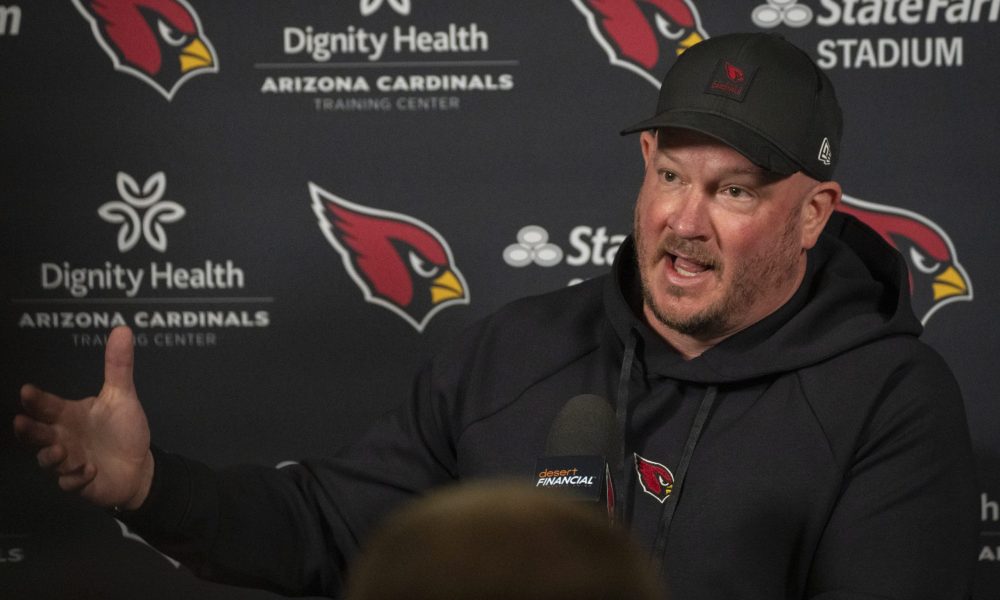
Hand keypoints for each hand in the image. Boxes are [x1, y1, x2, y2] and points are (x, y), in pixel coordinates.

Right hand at [13, 325, 153, 509]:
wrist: (139, 465)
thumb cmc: (124, 430)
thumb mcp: (122, 396)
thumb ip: (118, 366)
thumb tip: (122, 329)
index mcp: (69, 415)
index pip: (47, 405)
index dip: (36, 399)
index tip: (27, 391)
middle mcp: (63, 437)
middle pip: (38, 434)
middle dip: (29, 430)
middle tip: (22, 422)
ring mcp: (69, 461)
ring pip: (48, 461)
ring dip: (51, 457)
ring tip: (61, 450)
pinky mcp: (79, 483)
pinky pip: (70, 483)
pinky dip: (77, 478)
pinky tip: (91, 470)